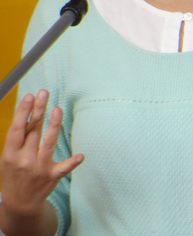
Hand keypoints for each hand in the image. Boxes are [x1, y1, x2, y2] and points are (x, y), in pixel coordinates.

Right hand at [0, 90, 82, 219]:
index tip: (29, 96)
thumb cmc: (14, 174)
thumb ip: (18, 140)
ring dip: (54, 125)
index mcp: (10, 155)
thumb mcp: (8, 158)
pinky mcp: (53, 176)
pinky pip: (64, 167)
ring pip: (48, 143)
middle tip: (44, 93)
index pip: (17, 129)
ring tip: (58, 109)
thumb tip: (29, 113)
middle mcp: (24, 160)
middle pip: (33, 131)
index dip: (23, 112)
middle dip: (39, 110)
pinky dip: (73, 162)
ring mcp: (39, 168)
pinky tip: (81, 155)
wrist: (19, 204)